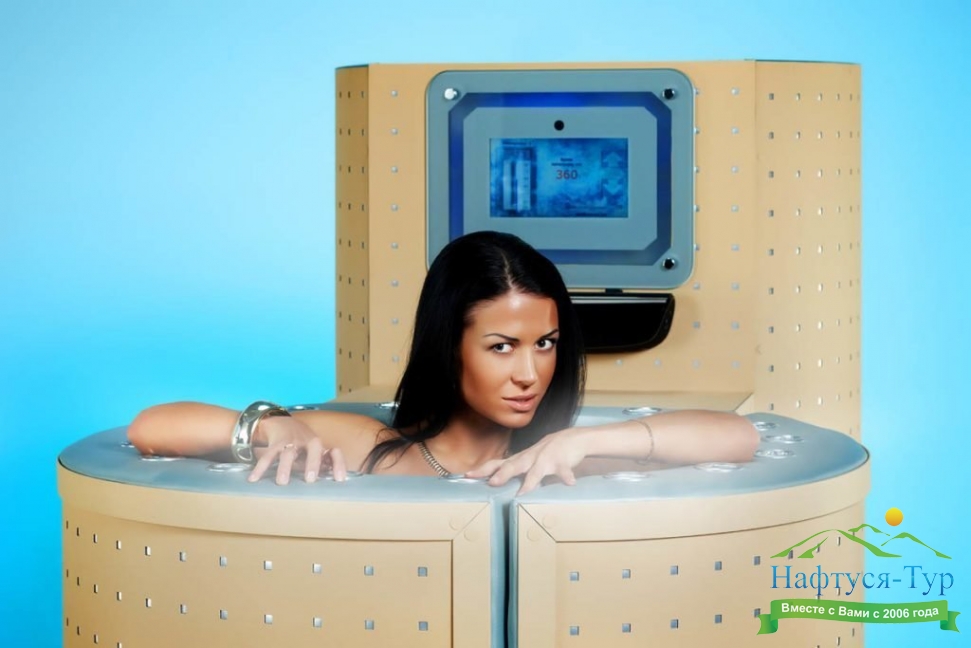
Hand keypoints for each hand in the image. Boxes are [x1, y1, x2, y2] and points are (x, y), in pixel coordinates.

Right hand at [246, 415, 347, 484]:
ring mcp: (291, 441)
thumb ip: (322, 464)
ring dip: (285, 467)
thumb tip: (335, 482)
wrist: (281, 422)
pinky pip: (268, 456)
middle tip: (310, 479)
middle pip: (312, 450)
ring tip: (282, 482)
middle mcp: (307, 441)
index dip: (338, 464)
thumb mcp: (313, 451)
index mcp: (320, 445)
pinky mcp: (275, 443)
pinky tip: (253, 479)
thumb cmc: (302, 442)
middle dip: (312, 463)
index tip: (340, 480)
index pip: (333, 453)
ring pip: (288, 453)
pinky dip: (260, 468)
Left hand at [466, 428, 587, 494]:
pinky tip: (569, 483)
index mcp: (520, 459)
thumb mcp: (528, 459)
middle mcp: (530, 458)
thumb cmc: (547, 452)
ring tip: (523, 491)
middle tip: (492, 483)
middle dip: (503, 474)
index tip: (467, 475)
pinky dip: (566, 475)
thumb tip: (493, 479)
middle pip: (514, 465)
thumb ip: (514, 469)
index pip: (497, 464)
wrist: (574, 438)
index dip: (483, 470)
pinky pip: (564, 470)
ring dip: (530, 480)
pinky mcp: (563, 462)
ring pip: (537, 470)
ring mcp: (546, 459)